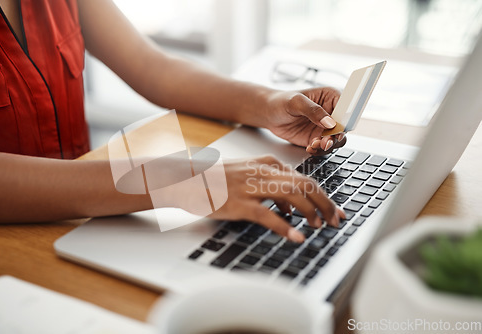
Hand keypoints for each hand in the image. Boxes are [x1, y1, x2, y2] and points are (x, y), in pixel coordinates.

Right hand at [208, 155, 344, 241]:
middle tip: (336, 219)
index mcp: (267, 164)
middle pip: (305, 185)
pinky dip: (285, 227)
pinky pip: (268, 215)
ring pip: (292, 196)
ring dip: (311, 212)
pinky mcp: (239, 203)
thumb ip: (270, 186)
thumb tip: (291, 207)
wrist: (187, 178)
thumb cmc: (216, 178)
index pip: (305, 178)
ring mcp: (250, 187)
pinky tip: (296, 237)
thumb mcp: (247, 174)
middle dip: (325, 203)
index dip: (324, 195)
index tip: (334, 209)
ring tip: (319, 226)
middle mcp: (262, 172)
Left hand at [263, 87, 345, 154]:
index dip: (346, 118)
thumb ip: (313, 111)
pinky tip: (309, 147)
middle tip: (325, 141)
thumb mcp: (296, 102)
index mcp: (331, 97)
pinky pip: (324, 148)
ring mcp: (324, 127)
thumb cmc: (281, 101)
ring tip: (314, 144)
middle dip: (337, 137)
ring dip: (328, 145)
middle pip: (344, 127)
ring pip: (336, 140)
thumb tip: (329, 122)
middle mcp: (331, 113)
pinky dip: (319, 150)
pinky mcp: (317, 139)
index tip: (339, 128)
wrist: (269, 114)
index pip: (346, 107)